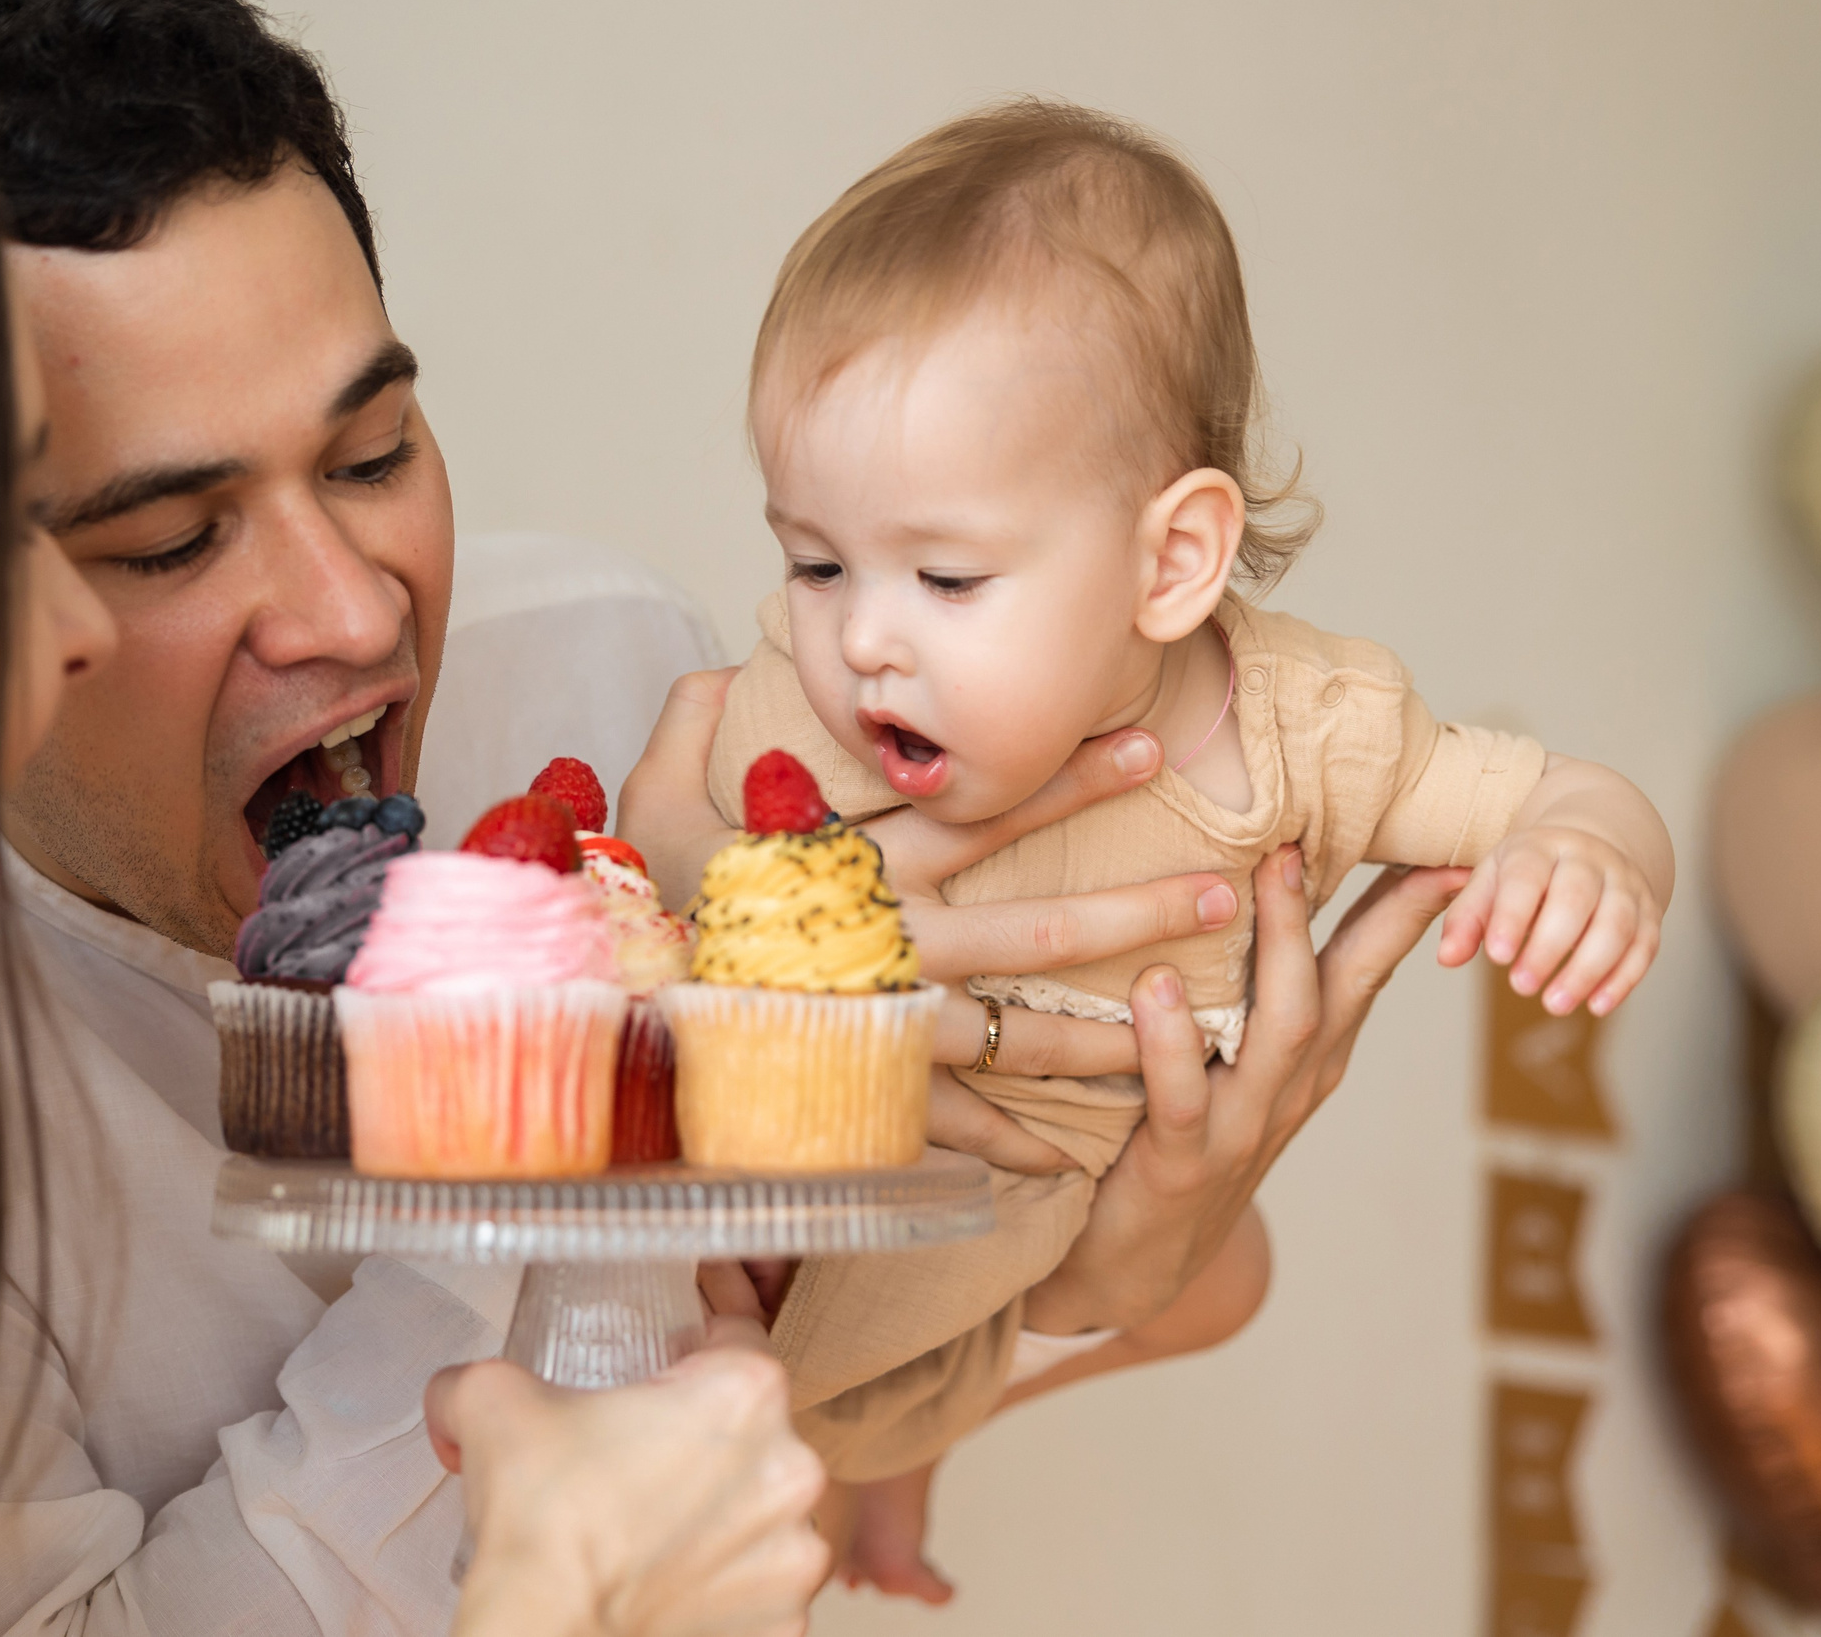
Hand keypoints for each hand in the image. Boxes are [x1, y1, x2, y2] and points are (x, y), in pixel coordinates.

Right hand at [427, 1318, 828, 1636]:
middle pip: (757, 1426)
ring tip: (654, 1519)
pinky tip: (673, 1571)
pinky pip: (763, 1577)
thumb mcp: (494, 1400)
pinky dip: (727, 1574)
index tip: (671, 1365)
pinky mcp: (786, 1617)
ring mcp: (794, 1552)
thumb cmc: (540, 1529)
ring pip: (764, 1505)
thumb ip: (488, 1371)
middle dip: (705, 1435)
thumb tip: (460, 1389)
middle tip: (643, 1454)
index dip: (697, 1345)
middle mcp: (788, 1470)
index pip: (739, 1333)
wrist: (542, 1634)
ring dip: (724, 1507)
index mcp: (743, 1395)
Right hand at [620, 681, 1244, 1172]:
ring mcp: (881, 1034)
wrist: (601, 1020)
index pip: (981, 814)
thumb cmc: (633, 909)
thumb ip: (698, 727)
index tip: (1153, 752)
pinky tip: (1071, 1151)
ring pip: (1020, 1036)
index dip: (1071, 782)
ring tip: (1205, 1028)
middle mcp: (884, 952)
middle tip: (1219, 895)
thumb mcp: (652, 799)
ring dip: (1113, 1030)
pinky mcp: (858, 1099)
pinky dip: (1011, 1143)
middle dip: (1136, 914)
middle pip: (1034, 935)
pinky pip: (950, 1126)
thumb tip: (727, 670)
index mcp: (848, 871)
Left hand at [1023, 847, 1469, 1333]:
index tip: (1446, 841)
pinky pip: (1184, 1097)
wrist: (1134, 1264)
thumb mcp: (1227, 1053)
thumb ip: (1244, 977)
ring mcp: (1244, 1124)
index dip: (1408, 905)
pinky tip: (1157, 987)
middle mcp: (1292, 1082)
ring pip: (1282, 1029)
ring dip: (1275, 949)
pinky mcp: (1183, 1162)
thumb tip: (1238, 865)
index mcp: (1310, 1053)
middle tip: (1336, 827)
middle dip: (1353, 906)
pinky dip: (1171, 1041)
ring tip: (1256, 877)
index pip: (1370, 963)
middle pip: (1341, 981)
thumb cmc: (1175, 1134)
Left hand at [1437, 824, 1661, 1017]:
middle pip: (1575, 901)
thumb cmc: (1529, 872)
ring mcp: (1625, 884)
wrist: (1592, 845)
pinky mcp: (1650, 911)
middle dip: (1548, 948)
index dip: (1512, 916)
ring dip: (1587, 969)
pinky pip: (1644, 945)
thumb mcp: (1491, 881)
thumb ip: (1467, 918)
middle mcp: (1589, 859)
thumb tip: (1447, 959)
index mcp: (1541, 847)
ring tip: (1555, 1004)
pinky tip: (1597, 1006)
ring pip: (1616, 925)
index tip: (1496, 957)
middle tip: (1521, 987)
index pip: (1527, 876)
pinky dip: (1623, 978)